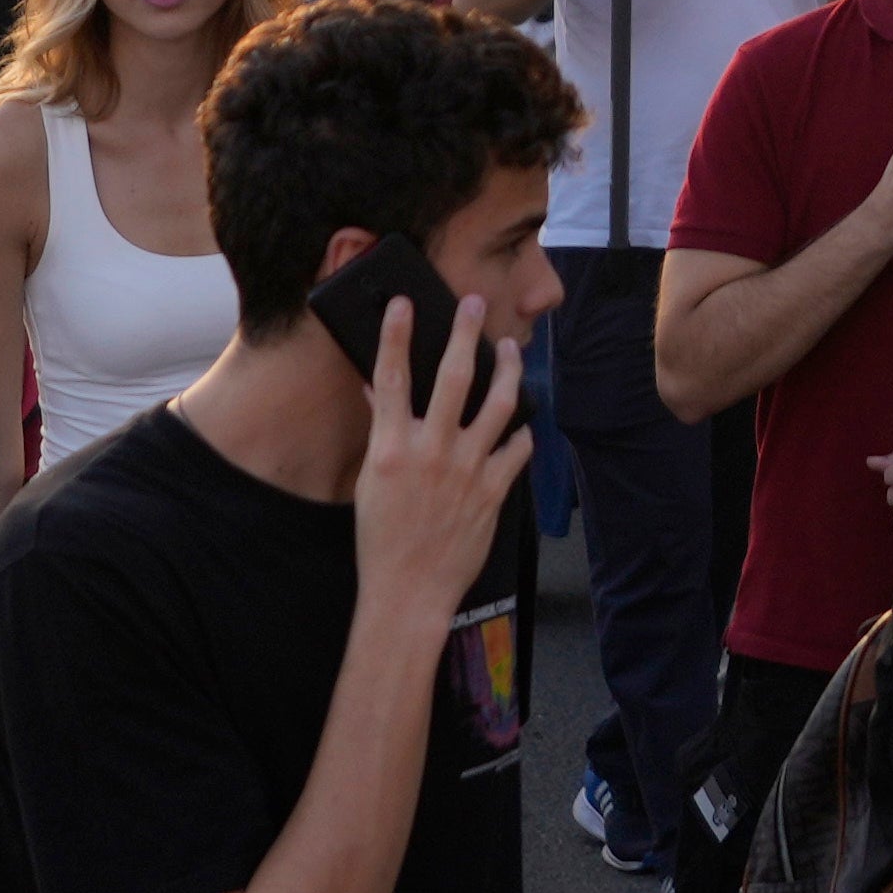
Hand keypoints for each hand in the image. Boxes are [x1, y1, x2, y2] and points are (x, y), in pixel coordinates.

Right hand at [355, 294, 537, 621]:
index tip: (403, 302)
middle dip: (465, 333)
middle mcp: (429, 451)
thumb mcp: (369, 482)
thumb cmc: (382, 537)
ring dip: (509, 370)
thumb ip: (380, 432)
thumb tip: (376, 390)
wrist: (407, 590)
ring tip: (512, 349)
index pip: (390, 378)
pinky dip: (523, 430)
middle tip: (474, 302)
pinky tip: (523, 422)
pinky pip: (517, 446)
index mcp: (389, 448)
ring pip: (498, 403)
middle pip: (453, 376)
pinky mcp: (493, 489)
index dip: (394, 335)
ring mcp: (465, 468)